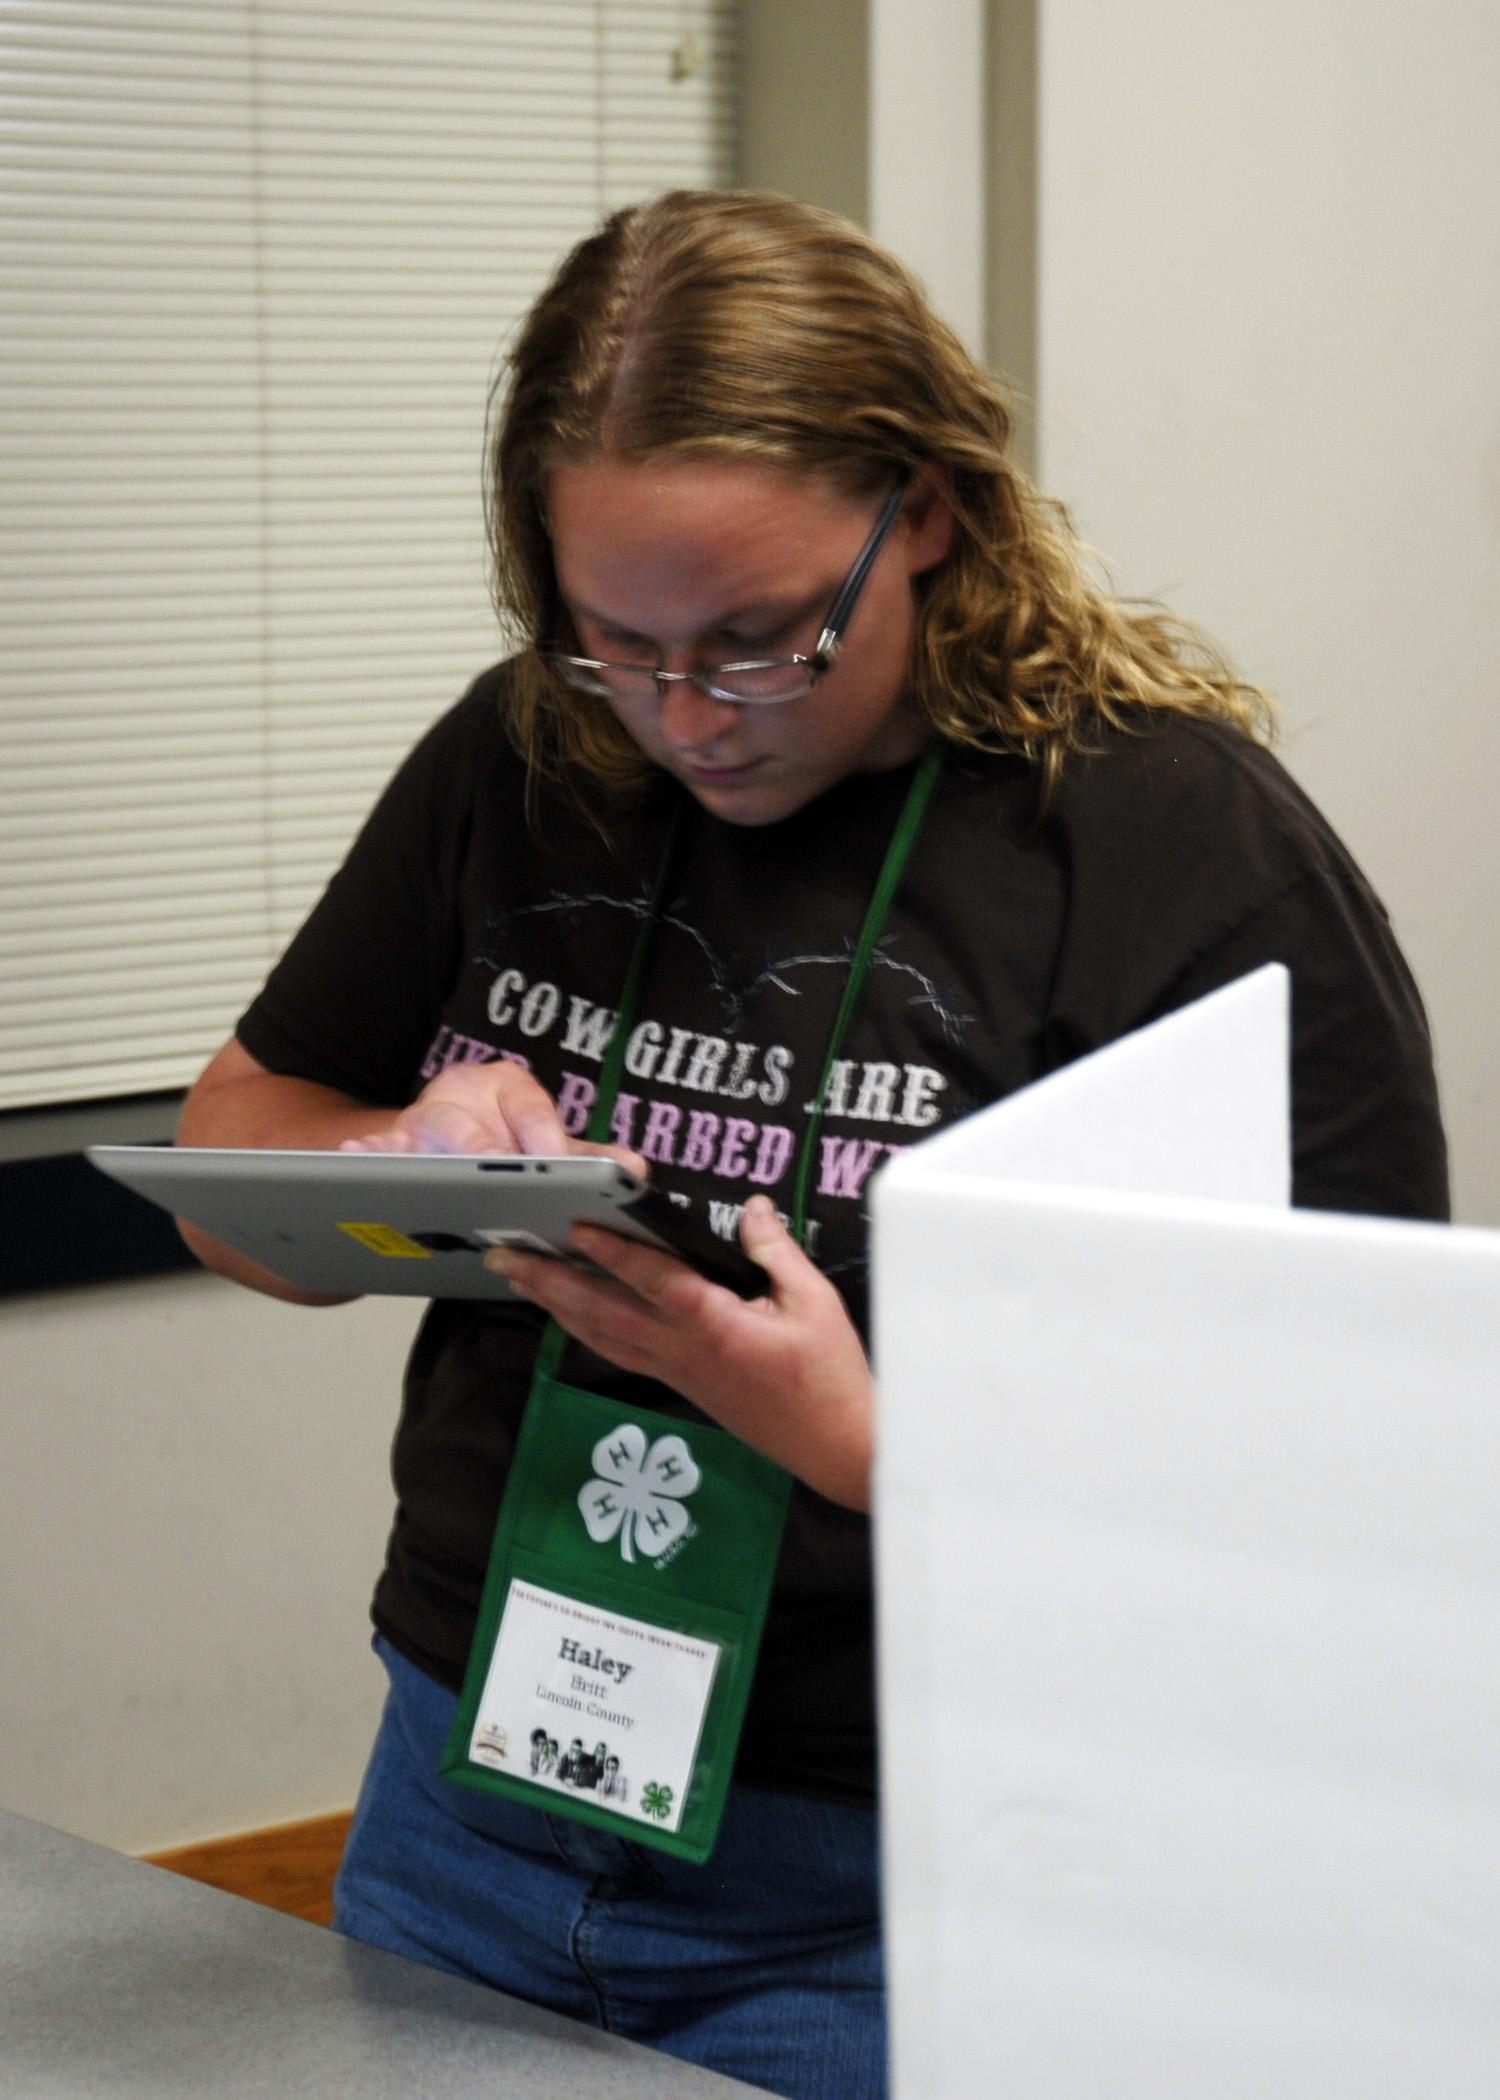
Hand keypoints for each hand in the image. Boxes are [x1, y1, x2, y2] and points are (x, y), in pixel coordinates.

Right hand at [339, 1058, 641, 1171]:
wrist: (437, 1134)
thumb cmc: (498, 1136)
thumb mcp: (541, 1141)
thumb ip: (585, 1158)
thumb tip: (633, 1171)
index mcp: (508, 1085)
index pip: (533, 1111)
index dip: (545, 1145)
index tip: (558, 1174)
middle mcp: (463, 1089)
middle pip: (478, 1130)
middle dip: (490, 1166)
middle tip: (504, 1197)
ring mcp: (421, 1113)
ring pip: (428, 1135)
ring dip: (432, 1163)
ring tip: (439, 1182)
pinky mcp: (388, 1140)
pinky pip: (376, 1147)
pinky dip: (368, 1153)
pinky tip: (357, 1155)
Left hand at [484, 1194, 874, 1510]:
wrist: (837, 1446)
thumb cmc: (831, 1375)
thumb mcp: (814, 1301)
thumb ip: (776, 1252)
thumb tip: (753, 1209)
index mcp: (713, 1326)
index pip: (651, 1280)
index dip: (611, 1251)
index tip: (572, 1227)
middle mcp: (681, 1351)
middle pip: (601, 1311)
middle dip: (550, 1281)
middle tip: (505, 1255)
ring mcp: (676, 1372)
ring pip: (601, 1336)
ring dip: (556, 1305)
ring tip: (520, 1278)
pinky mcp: (681, 1385)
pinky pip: (620, 1352)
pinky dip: (586, 1329)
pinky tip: (570, 1315)